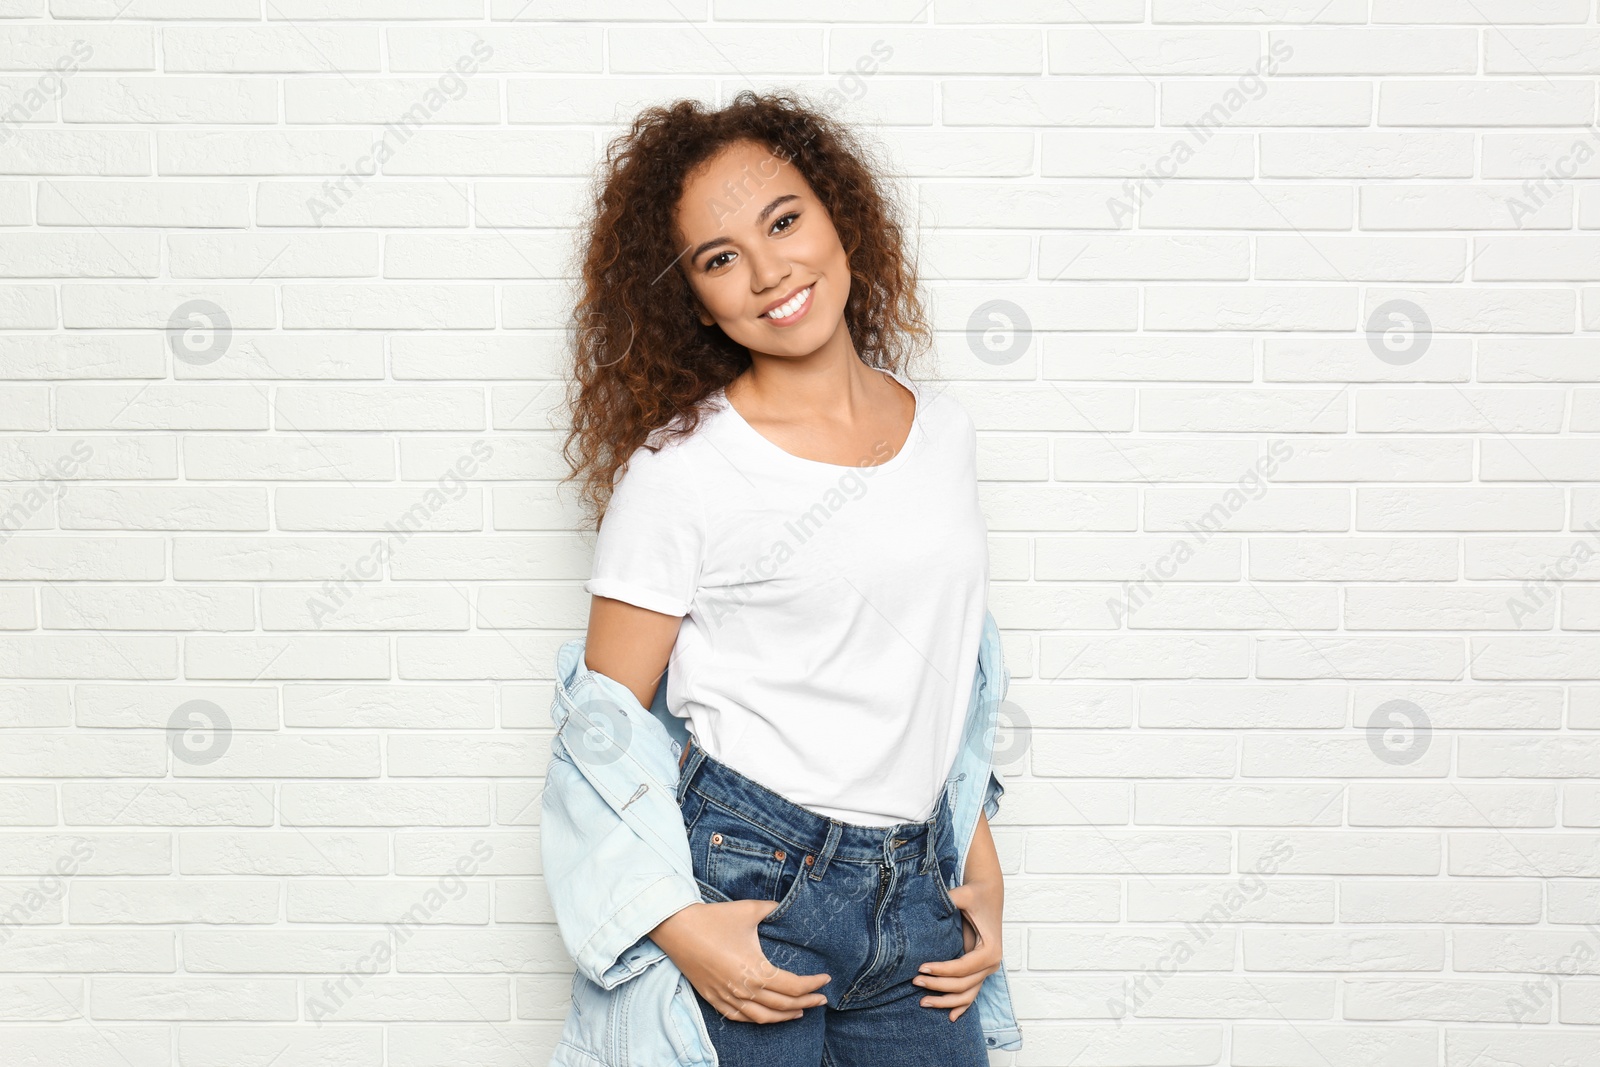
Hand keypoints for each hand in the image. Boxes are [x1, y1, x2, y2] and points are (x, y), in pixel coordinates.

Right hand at [649, 899, 830, 1023]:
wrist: (677, 927)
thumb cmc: (714, 918)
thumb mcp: (750, 910)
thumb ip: (774, 909)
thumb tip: (788, 906)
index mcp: (755, 970)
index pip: (793, 986)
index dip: (813, 985)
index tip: (826, 978)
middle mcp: (743, 989)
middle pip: (783, 1005)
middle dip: (807, 1002)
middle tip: (821, 998)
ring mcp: (727, 997)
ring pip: (762, 1018)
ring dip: (784, 1017)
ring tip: (800, 1011)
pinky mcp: (713, 998)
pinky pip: (739, 1018)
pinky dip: (758, 1020)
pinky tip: (766, 1016)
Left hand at [911, 873, 1002, 1022]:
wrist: (988, 893)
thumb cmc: (975, 894)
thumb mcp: (963, 895)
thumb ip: (949, 899)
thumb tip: (928, 904)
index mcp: (991, 949)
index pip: (964, 967)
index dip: (942, 970)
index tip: (920, 967)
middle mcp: (992, 964)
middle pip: (963, 985)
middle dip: (938, 986)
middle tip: (914, 981)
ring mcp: (987, 970)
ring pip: (967, 995)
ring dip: (945, 1002)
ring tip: (922, 1002)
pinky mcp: (980, 972)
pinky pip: (971, 994)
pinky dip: (961, 1006)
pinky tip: (950, 1017)